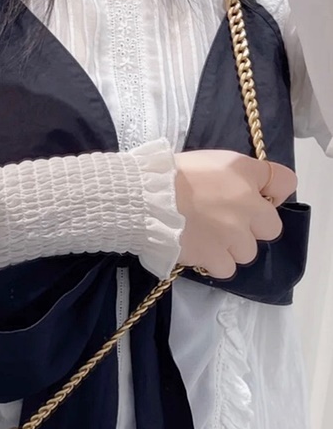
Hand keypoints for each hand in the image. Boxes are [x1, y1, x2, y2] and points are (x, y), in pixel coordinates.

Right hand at [174, 150, 297, 279]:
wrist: (142, 199)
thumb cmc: (169, 174)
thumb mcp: (209, 160)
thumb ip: (236, 174)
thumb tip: (251, 192)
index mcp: (245, 173)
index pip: (285, 182)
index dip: (271, 193)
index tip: (253, 198)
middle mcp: (248, 205)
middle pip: (271, 228)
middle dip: (251, 228)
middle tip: (225, 224)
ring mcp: (233, 234)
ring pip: (248, 252)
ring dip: (231, 248)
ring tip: (206, 239)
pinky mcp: (215, 257)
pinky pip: (227, 268)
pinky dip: (214, 263)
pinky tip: (199, 252)